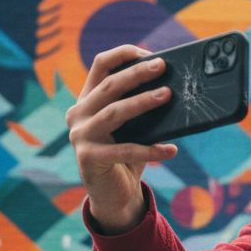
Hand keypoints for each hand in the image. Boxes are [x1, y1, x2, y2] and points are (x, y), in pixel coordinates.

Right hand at [65, 44, 179, 232]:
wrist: (113, 196)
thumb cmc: (126, 157)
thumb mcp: (132, 128)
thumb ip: (140, 108)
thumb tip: (172, 88)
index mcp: (87, 100)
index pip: (101, 66)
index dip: (124, 55)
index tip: (150, 54)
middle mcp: (78, 114)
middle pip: (109, 86)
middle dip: (137, 73)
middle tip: (162, 66)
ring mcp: (80, 136)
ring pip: (114, 112)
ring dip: (143, 102)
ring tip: (168, 95)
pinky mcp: (88, 158)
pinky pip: (125, 150)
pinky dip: (151, 150)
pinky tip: (171, 150)